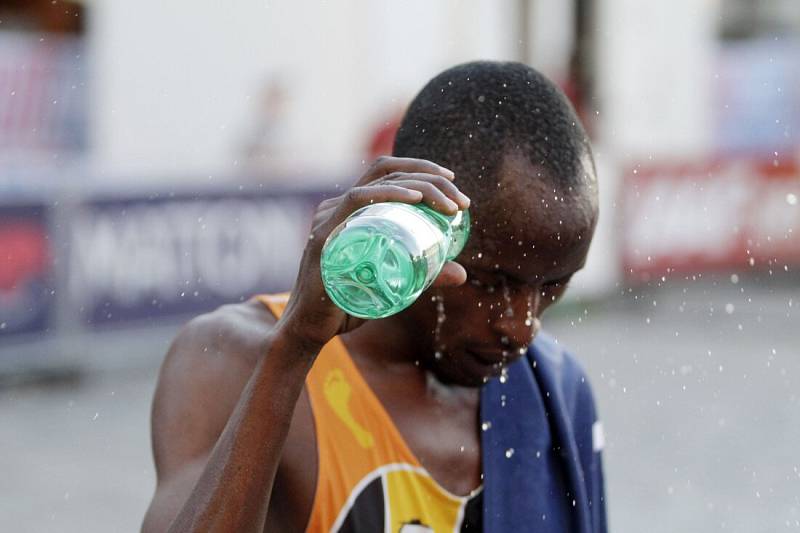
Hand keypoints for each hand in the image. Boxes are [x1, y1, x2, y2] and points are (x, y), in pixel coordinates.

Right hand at [276, 156, 470, 349]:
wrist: (310, 330)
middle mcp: (337, 206)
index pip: (387, 174)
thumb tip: (462, 273)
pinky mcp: (324, 235)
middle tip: (462, 202)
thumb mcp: (394, 284)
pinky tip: (415, 198)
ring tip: (451, 206)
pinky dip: (390, 194)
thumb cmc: (348, 304)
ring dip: (421, 186)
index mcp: (351, 211)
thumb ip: (424, 275)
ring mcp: (329, 218)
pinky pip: (357, 201)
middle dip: (431, 177)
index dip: (421, 169)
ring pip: (379, 182)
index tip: (454, 184)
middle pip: (387, 172)